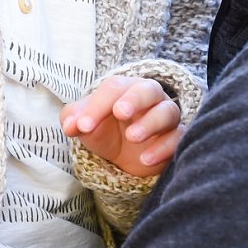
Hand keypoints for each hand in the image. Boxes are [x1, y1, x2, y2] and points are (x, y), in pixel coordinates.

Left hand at [61, 76, 182, 178]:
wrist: (123, 158)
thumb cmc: (104, 131)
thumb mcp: (84, 124)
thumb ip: (73, 119)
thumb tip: (70, 125)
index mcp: (124, 88)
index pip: (114, 88)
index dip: (98, 105)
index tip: (83, 126)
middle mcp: (149, 98)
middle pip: (148, 89)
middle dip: (134, 99)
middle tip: (119, 112)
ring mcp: (165, 118)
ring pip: (167, 112)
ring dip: (150, 123)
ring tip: (132, 137)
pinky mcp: (175, 139)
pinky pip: (177, 138)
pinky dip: (164, 148)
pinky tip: (145, 159)